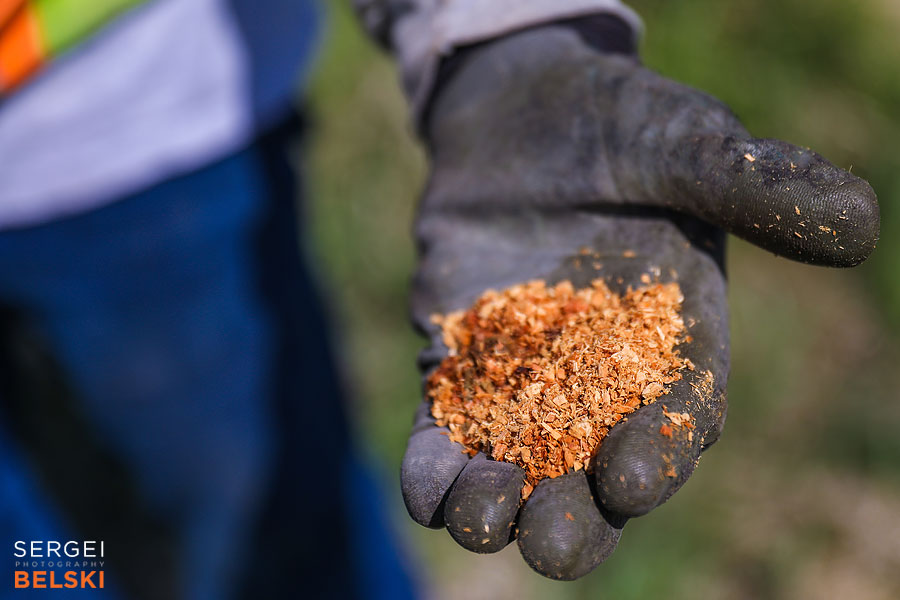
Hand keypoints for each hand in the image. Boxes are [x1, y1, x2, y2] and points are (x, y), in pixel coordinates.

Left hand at [400, 19, 877, 579]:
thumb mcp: (688, 143)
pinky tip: (424, 486)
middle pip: (590, 477)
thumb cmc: (619, 124)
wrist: (520, 113)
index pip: (673, 423)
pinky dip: (432, 467)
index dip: (657, 458)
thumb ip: (756, 185)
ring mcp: (522, 380)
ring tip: (479, 515)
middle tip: (549, 539)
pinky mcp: (457, 366)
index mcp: (673, 347)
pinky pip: (443, 433)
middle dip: (573, 517)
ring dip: (493, 507)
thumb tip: (859, 225)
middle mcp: (599, 381)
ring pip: (512, 471)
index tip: (629, 478)